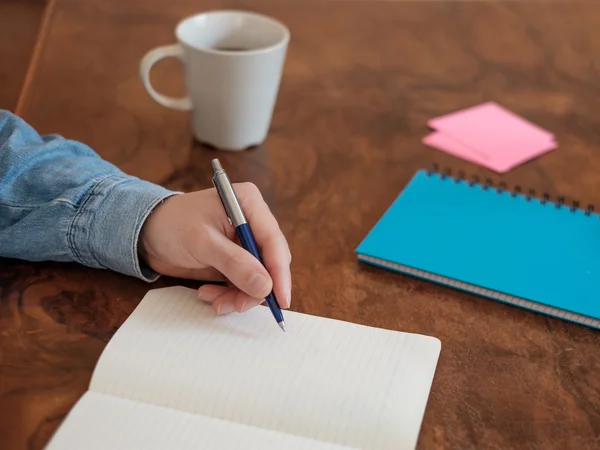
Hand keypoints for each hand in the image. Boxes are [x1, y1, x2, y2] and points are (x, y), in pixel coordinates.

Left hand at [138, 183, 290, 313]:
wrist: (145, 232)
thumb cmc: (172, 224)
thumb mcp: (202, 242)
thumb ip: (235, 264)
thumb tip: (265, 287)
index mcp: (249, 204)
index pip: (273, 241)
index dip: (279, 272)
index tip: (280, 299)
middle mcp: (252, 222)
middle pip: (270, 263)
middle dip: (255, 288)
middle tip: (236, 305)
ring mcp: (244, 242)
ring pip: (258, 278)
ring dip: (238, 295)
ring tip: (215, 301)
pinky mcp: (235, 260)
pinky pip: (243, 284)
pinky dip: (229, 295)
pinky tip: (207, 294)